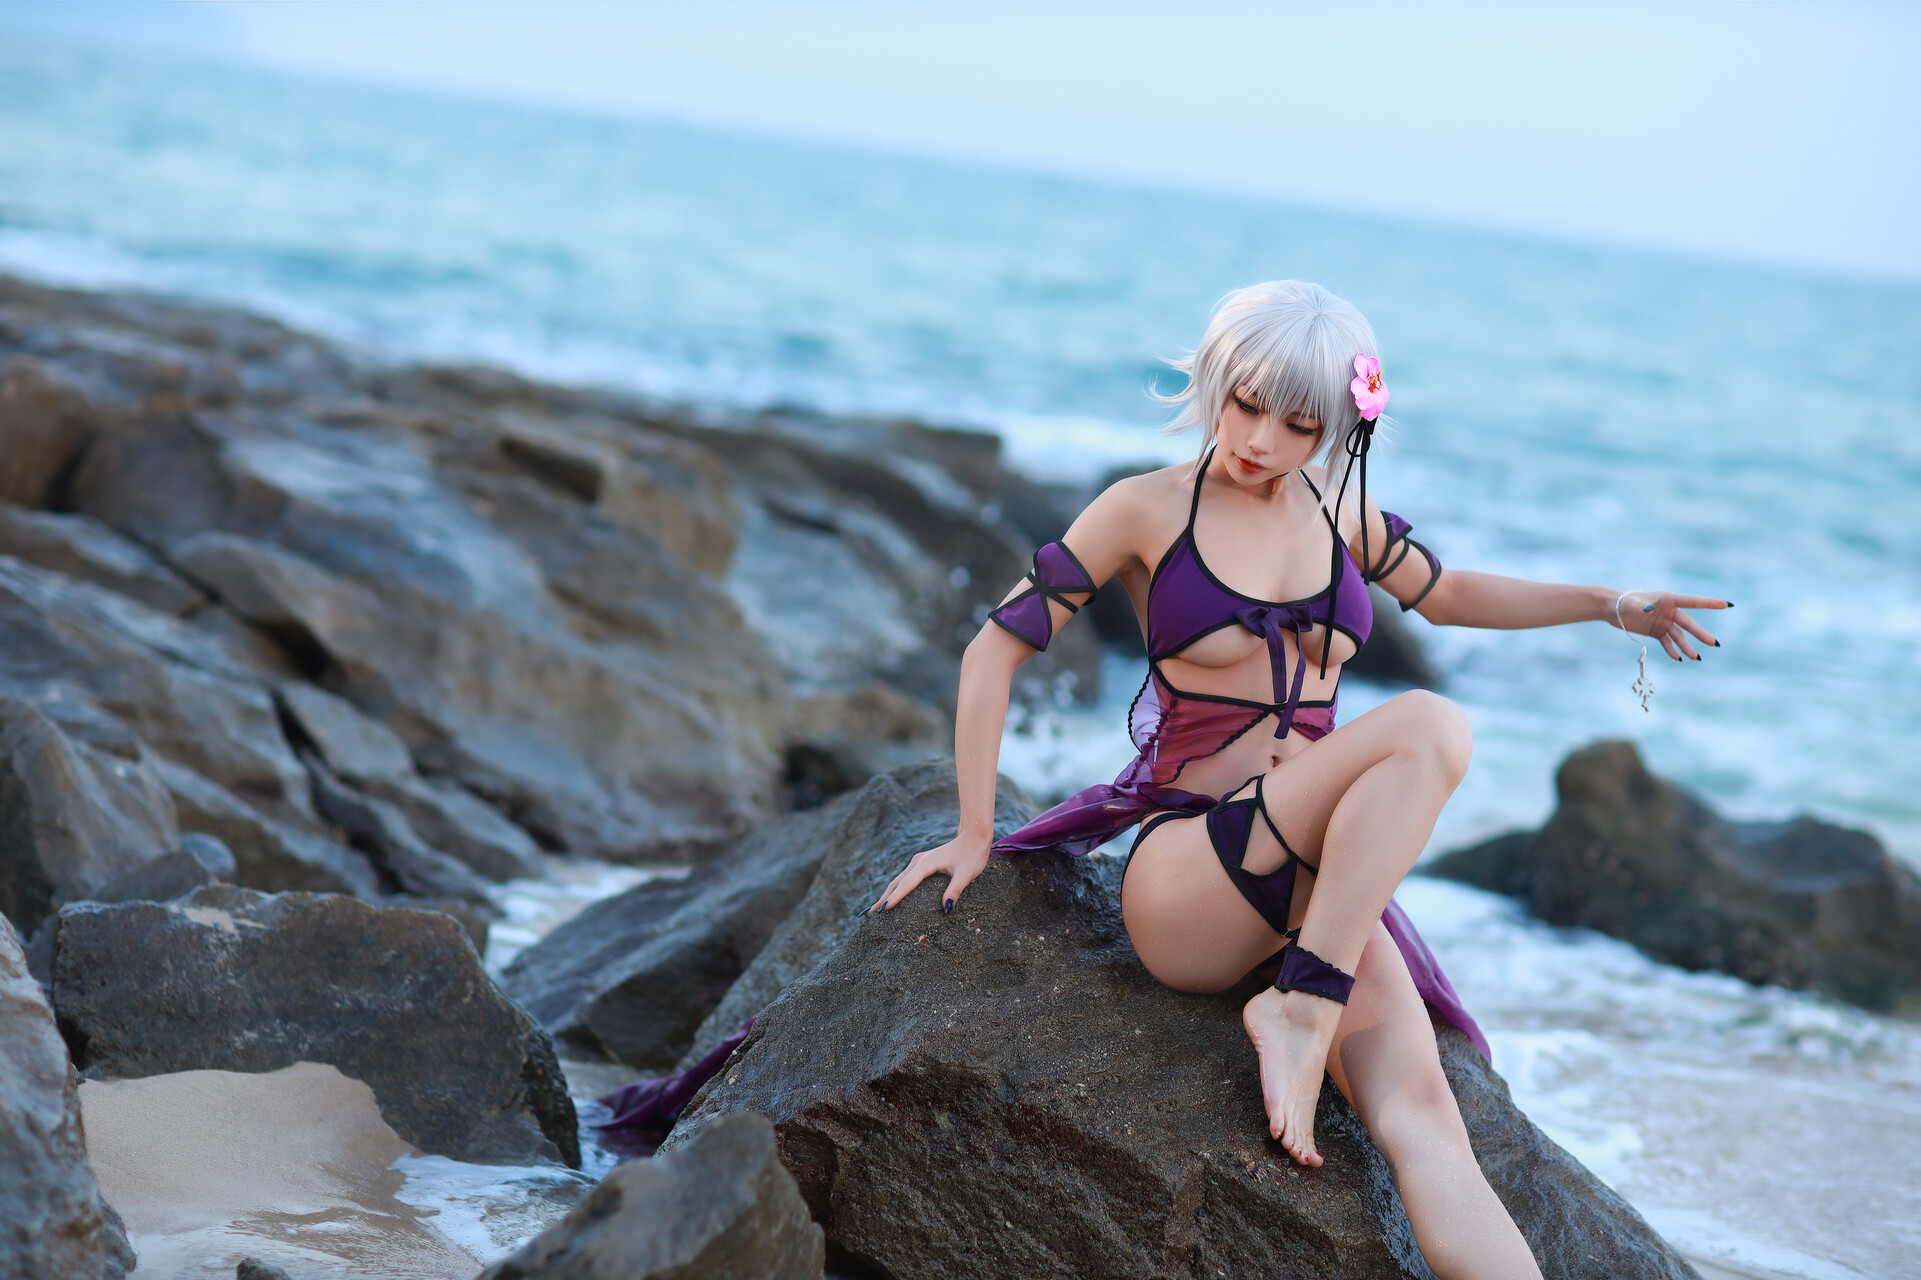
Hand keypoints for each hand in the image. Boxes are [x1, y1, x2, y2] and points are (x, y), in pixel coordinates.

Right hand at [867, 833, 991, 914]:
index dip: (895, 897)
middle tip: (870, 915)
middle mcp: (918, 861)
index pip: (906, 883)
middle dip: (883, 898)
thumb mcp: (967, 874)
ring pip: (898, 879)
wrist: (973, 837)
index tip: (882, 909)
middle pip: (896, 882)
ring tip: (875, 909)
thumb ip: (955, 890)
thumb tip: (946, 909)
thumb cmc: (971, 855)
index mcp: (926, 864)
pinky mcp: (921, 863)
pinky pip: (904, 878)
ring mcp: (918, 861)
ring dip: (887, 893)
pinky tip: (892, 897)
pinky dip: (896, 888)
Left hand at [1613, 591, 1727, 661]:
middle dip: (1700, 634)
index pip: (1693, 602)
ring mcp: (1664, 622)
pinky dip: (1672, 650)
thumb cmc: (1624, 602)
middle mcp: (1670, 611)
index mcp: (1668, 599)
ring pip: (1679, 636)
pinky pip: (1668, 642)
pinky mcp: (1657, 631)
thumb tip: (1650, 609)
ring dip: (1686, 647)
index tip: (1728, 605)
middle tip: (1713, 643)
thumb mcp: (1632, 604)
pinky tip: (1678, 659)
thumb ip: (1641, 606)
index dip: (1710, 603)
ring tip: (1695, 658)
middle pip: (1688, 624)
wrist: (1612, 609)